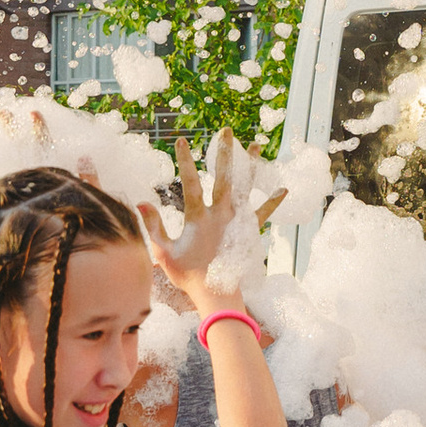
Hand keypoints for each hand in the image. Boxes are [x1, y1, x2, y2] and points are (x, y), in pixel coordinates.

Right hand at [137, 131, 285, 315]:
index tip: (181, 140)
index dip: (185, 160)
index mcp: (199, 217)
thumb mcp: (163, 252)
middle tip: (227, 132)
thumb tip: (142, 201)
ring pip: (245, 188)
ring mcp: (237, 222)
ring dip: (251, 166)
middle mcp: (221, 214)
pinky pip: (263, 214)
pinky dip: (272, 201)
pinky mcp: (249, 232)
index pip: (190, 182)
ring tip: (256, 145)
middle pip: (224, 177)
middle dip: (224, 153)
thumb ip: (154, 226)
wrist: (216, 294)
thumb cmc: (187, 275)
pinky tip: (283, 189)